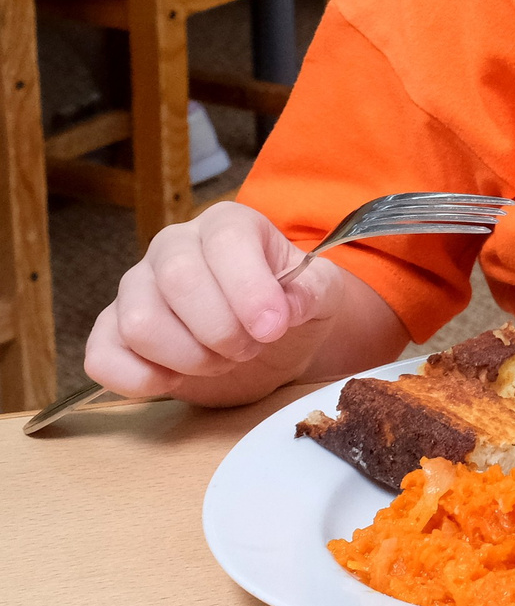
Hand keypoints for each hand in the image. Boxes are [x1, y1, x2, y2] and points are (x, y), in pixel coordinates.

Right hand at [83, 202, 346, 406]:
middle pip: (178, 281)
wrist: (270, 345)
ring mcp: (134, 289)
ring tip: (221, 359)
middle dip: (222, 329)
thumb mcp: (320, 294)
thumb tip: (288, 306)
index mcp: (226, 225)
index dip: (250, 290)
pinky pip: (103, 359)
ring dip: (190, 357)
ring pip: (140, 323)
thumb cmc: (291, 307)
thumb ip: (312, 291)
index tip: (274, 328)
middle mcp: (173, 247)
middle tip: (250, 347)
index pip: (226, 242)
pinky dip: (144, 380)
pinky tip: (178, 379)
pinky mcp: (111, 334)